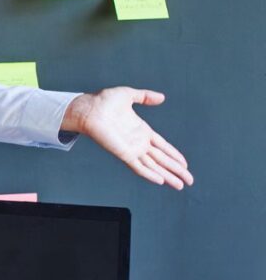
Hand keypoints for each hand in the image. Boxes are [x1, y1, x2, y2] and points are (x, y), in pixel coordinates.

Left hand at [65, 87, 193, 189]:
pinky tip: (161, 181)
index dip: (174, 155)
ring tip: (181, 185)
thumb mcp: (128, 95)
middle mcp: (138, 142)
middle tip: (189, 180)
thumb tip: (161, 97)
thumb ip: (145, 96)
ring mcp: (132, 149)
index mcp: (141, 130)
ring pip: (154, 166)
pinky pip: (139, 167)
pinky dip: (150, 174)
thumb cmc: (103, 101)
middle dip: (176, 169)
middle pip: (162, 159)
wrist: (89, 108)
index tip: (185, 164)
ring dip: (168, 175)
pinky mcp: (123, 154)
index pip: (163, 146)